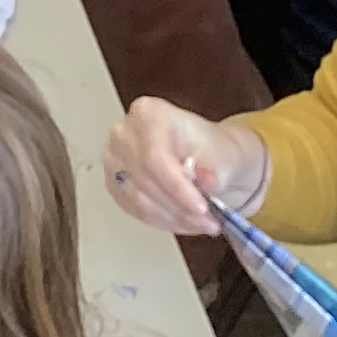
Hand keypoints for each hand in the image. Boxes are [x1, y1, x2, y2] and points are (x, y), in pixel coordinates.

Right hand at [99, 96, 269, 235]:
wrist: (205, 158)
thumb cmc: (211, 149)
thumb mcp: (222, 155)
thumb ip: (214, 169)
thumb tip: (205, 180)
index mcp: (149, 113)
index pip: (154, 155)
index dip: (177, 186)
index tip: (201, 208)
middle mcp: (124, 133)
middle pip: (145, 180)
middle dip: (180, 207)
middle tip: (209, 221)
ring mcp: (114, 158)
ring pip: (139, 200)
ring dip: (174, 218)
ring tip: (202, 223)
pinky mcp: (114, 183)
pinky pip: (135, 211)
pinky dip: (164, 221)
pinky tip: (184, 221)